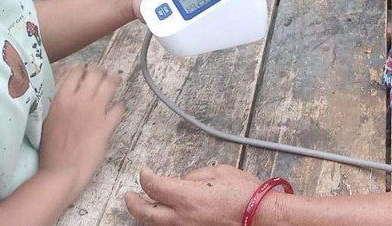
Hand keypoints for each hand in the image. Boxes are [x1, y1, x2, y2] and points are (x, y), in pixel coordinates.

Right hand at [38, 64, 125, 200]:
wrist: (62, 170)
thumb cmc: (51, 150)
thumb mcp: (46, 120)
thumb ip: (57, 104)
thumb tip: (64, 94)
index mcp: (61, 98)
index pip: (75, 71)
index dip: (83, 69)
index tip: (86, 70)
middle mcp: (79, 100)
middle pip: (95, 73)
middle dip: (101, 71)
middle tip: (104, 73)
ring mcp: (95, 111)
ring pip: (110, 85)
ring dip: (114, 80)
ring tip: (116, 80)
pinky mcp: (106, 125)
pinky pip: (119, 107)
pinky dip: (120, 105)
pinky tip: (119, 107)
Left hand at [125, 165, 276, 225]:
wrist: (262, 217)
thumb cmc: (246, 194)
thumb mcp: (219, 172)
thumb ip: (194, 176)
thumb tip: (182, 181)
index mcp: (187, 197)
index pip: (153, 186)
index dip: (144, 176)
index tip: (144, 171)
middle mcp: (183, 218)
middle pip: (145, 212)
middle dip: (133, 202)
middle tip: (128, 195)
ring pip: (156, 225)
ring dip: (147, 214)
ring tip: (143, 206)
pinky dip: (165, 221)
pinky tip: (165, 215)